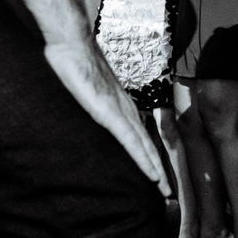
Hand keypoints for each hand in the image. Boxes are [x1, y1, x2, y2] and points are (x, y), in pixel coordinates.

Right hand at [41, 41, 169, 193]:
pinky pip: (131, 142)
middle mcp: (126, 110)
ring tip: (164, 191)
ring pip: (144, 147)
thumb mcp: (81, 88)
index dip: (148, 156)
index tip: (155, 175)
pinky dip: (143, 160)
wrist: (71, 44)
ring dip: (155, 170)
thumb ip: (86, 101)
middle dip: (158, 169)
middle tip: (166, 193)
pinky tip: (151, 175)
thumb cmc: (72, 62)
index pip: (139, 135)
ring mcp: (120, 112)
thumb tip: (81, 110)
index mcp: (120, 104)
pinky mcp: (111, 114)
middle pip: (147, 145)